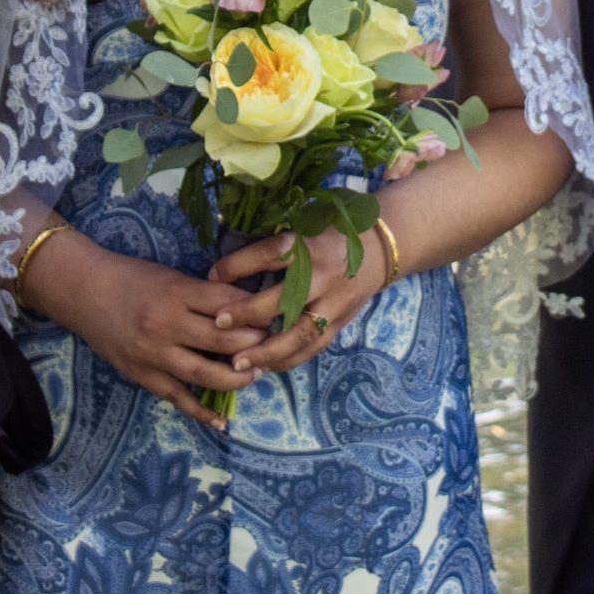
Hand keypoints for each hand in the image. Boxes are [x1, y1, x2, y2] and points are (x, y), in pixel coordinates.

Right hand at [44, 235, 269, 429]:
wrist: (83, 290)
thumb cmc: (132, 277)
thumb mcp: (171, 275)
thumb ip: (204, 293)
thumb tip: (245, 308)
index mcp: (177, 292)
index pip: (227, 305)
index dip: (254, 313)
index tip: (273, 317)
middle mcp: (166, 324)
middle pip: (222, 340)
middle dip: (252, 345)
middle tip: (271, 346)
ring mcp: (152, 353)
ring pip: (203, 373)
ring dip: (235, 378)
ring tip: (255, 376)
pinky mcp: (141, 375)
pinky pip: (176, 398)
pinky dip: (200, 411)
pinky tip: (222, 420)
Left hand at [210, 225, 391, 376]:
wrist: (381, 249)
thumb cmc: (332, 235)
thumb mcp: (307, 226)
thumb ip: (274, 244)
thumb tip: (225, 263)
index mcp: (312, 245)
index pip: (272, 253)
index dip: (240, 264)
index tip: (213, 275)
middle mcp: (325, 275)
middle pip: (286, 298)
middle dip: (249, 313)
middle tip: (218, 323)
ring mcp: (335, 302)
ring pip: (301, 333)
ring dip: (268, 350)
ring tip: (237, 362)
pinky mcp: (341, 321)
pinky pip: (314, 347)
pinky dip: (289, 360)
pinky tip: (265, 367)